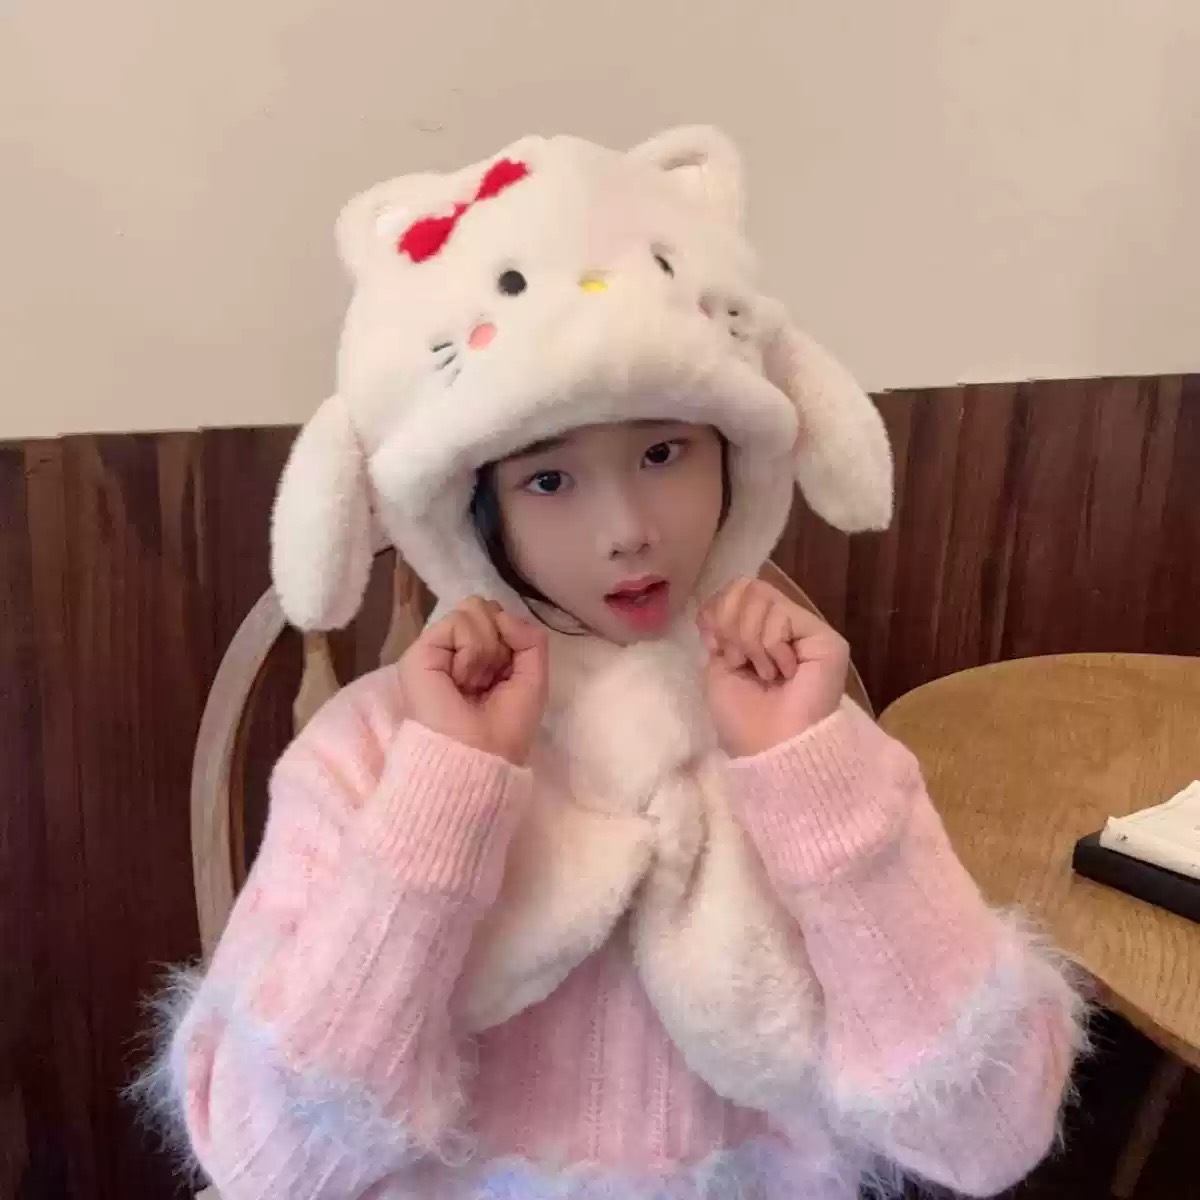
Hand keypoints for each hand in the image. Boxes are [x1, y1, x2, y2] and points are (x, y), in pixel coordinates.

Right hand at [397, 597, 547, 764]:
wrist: (477, 754)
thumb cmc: (505, 727)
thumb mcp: (534, 677)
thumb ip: (530, 638)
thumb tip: (502, 614)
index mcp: (482, 656)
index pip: (499, 616)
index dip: (513, 637)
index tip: (509, 673)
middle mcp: (458, 649)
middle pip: (486, 607)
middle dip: (500, 641)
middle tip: (489, 679)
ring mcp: (439, 648)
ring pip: (474, 608)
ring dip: (486, 648)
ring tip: (474, 682)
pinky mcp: (421, 650)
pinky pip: (458, 621)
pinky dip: (472, 650)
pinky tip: (462, 678)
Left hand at [698, 578, 848, 757]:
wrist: (770, 745)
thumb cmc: (743, 717)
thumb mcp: (718, 666)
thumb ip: (721, 629)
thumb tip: (720, 606)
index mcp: (758, 632)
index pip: (734, 590)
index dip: (716, 612)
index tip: (715, 646)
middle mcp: (784, 626)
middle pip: (746, 586)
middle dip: (731, 625)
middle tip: (740, 660)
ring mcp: (806, 630)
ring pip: (761, 596)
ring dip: (750, 640)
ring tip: (764, 673)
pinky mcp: (825, 637)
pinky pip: (782, 615)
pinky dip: (771, 645)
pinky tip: (784, 671)